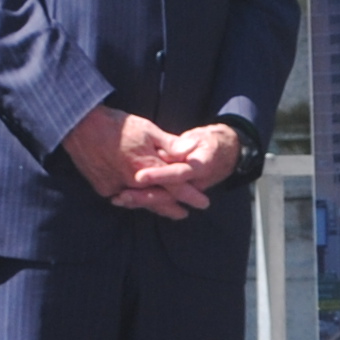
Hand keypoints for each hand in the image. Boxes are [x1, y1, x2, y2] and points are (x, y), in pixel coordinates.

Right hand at [61, 107, 204, 219]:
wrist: (81, 126)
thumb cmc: (118, 125)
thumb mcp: (149, 130)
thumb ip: (171, 145)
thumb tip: (192, 151)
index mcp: (148, 166)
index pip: (176, 186)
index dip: (191, 195)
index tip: (204, 203)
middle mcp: (133, 182)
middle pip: (158, 200)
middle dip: (172, 208)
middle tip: (184, 213)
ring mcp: (116, 187)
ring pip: (140, 202)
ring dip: (154, 206)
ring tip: (167, 210)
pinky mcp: (103, 188)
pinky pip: (122, 197)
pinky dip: (133, 199)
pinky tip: (139, 200)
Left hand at [126, 121, 242, 208]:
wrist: (222, 155)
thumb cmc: (206, 144)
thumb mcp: (199, 139)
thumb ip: (182, 145)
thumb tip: (171, 152)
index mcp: (199, 168)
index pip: (177, 174)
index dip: (159, 176)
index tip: (139, 177)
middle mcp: (193, 185)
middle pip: (166, 194)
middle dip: (144, 196)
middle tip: (122, 196)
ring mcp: (185, 192)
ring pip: (160, 200)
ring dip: (139, 201)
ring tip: (118, 199)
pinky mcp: (176, 194)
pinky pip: (159, 200)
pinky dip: (140, 200)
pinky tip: (121, 199)